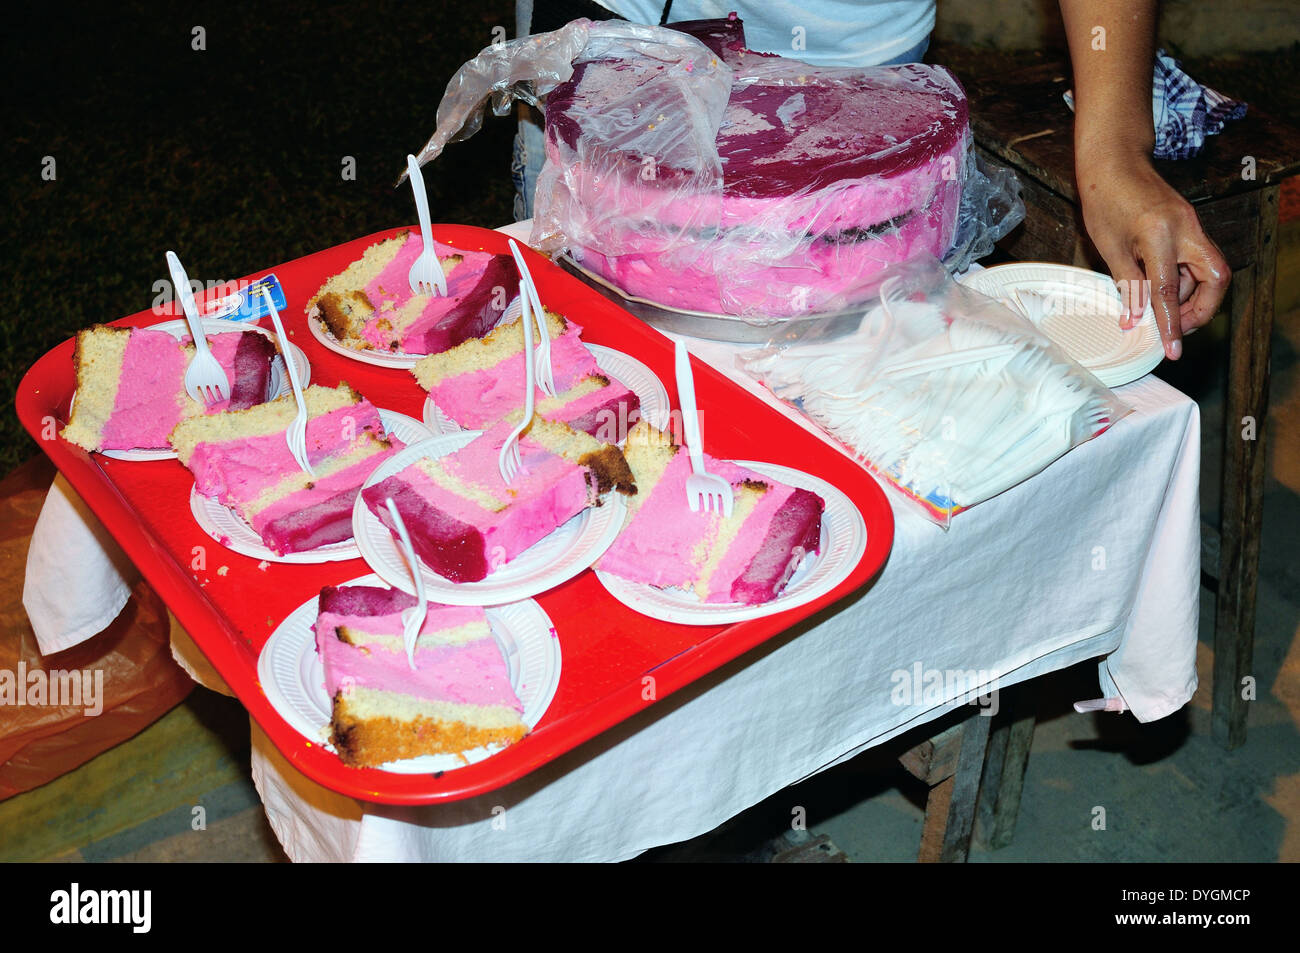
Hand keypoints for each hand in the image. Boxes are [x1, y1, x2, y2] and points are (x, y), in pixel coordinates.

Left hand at [1077, 156, 1229, 359]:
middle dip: (1202, 309)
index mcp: (1160, 235)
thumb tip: (1135, 321)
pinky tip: (1158, 286)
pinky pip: (1197, 258)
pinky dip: (1184, 278)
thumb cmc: (1104, 198)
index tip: (1173, 350)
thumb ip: (1127, 285)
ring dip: (1190, 294)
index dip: (1172, 325)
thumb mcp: (1109, 247)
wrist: (1113, 160)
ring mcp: (1192, 224)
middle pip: (1216, 278)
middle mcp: (1186, 228)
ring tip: (1158, 307)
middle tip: (1176, 327)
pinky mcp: (1190, 223)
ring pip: (1209, 270)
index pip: (1170, 291)